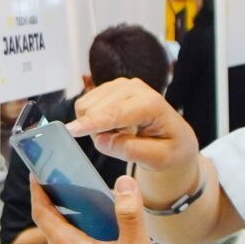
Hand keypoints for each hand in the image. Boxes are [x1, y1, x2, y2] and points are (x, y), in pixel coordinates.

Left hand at [32, 175, 173, 243]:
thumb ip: (130, 212)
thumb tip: (124, 184)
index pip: (42, 213)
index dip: (38, 190)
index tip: (37, 172)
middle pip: (51, 225)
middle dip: (57, 202)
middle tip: (70, 181)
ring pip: (62, 241)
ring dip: (70, 222)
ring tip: (89, 205)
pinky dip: (78, 239)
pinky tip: (101, 236)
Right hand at [66, 78, 200, 199]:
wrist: (174, 138)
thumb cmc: (169, 149)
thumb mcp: (158, 159)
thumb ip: (130, 150)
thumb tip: (101, 140)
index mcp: (151, 103)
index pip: (115, 113)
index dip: (92, 123)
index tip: (71, 131)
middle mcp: (134, 87)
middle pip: (94, 107)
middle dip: (96, 130)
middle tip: (117, 144)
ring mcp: (121, 84)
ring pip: (87, 105)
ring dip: (94, 126)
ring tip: (118, 136)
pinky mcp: (110, 88)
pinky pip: (87, 104)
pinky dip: (94, 120)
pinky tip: (113, 127)